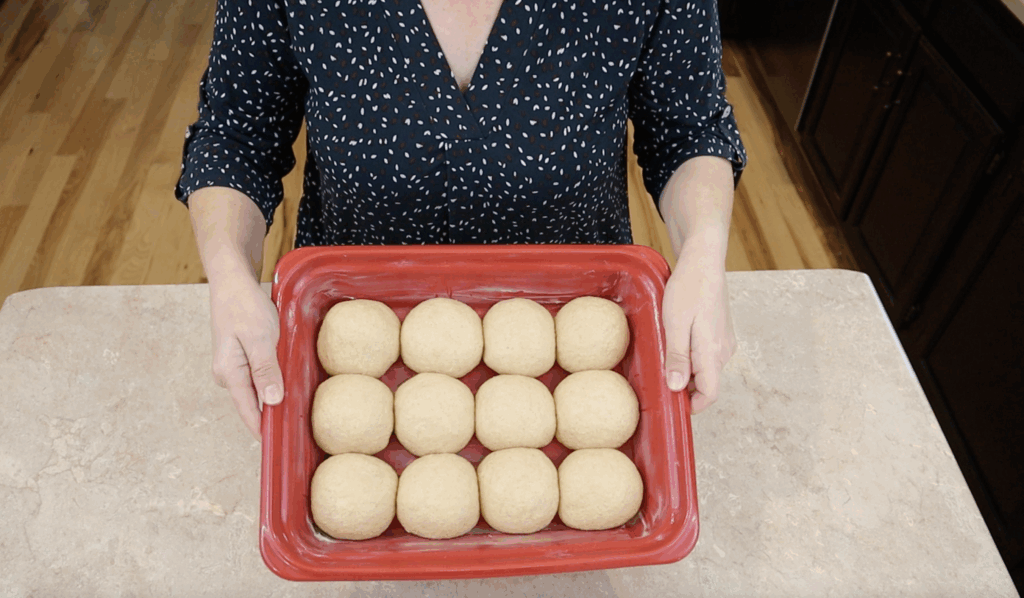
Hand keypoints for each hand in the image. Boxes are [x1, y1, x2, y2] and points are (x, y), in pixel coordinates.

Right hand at [207, 271, 282, 438]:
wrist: (232, 283)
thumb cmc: (244, 307)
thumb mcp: (259, 338)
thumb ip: (265, 370)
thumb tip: (271, 401)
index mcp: (229, 373)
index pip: (248, 411)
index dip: (263, 430)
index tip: (278, 446)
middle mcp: (228, 375)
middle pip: (252, 404)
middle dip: (272, 416)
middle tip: (297, 431)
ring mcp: (234, 367)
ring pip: (257, 391)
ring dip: (273, 399)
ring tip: (296, 412)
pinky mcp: (242, 358)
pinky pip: (258, 378)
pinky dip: (272, 383)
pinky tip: (287, 386)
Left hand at [662, 241, 735, 413]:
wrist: (704, 261)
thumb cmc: (689, 289)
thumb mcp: (675, 324)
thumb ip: (676, 357)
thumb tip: (676, 388)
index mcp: (713, 352)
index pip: (710, 394)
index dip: (691, 405)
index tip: (671, 403)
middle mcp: (724, 351)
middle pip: (706, 383)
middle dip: (684, 385)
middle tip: (659, 372)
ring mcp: (725, 342)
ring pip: (705, 369)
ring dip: (686, 368)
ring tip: (665, 350)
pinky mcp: (721, 333)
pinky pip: (707, 354)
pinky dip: (692, 355)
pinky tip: (676, 339)